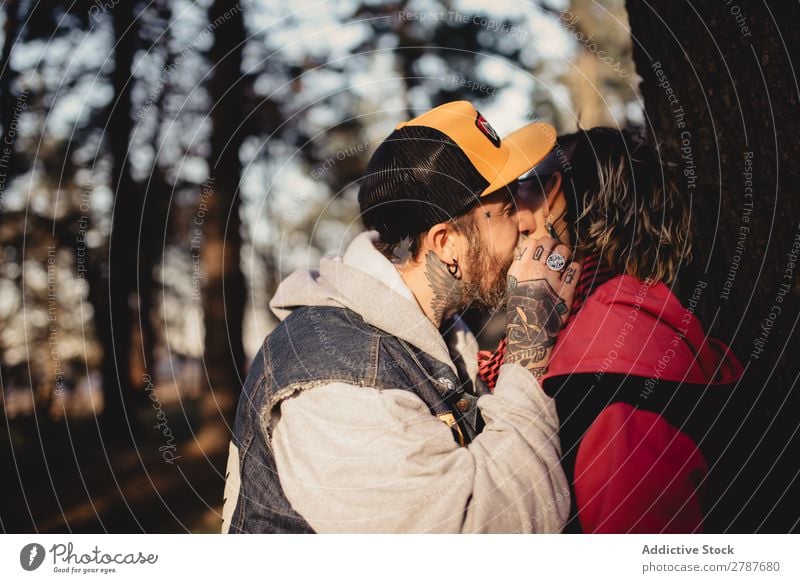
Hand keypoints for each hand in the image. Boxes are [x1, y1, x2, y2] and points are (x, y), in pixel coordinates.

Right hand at [503, 237, 580, 376]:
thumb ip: (520, 266)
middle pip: (548, 242)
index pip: (533, 243)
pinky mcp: (566, 289)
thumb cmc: (521, 309)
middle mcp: (534, 270)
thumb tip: (530, 248)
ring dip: (564, 255)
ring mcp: (551, 279)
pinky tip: (570, 275)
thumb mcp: (513, 285)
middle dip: (553, 246)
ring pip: (563, 251)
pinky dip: (574, 269)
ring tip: (562, 264)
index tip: (542, 252)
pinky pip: (576, 267)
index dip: (540, 245)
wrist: (530, 334)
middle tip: (555, 254)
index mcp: (519, 269)